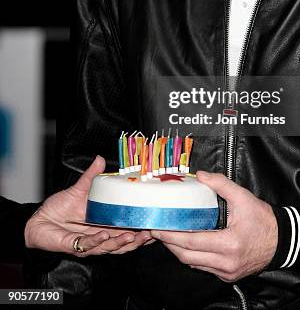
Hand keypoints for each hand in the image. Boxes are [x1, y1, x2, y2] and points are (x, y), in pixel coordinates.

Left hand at [24, 156, 151, 255]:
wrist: (38, 220)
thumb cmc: (59, 208)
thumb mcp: (80, 189)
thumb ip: (92, 176)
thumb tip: (100, 159)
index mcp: (104, 224)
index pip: (126, 229)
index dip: (140, 230)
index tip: (154, 225)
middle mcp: (99, 237)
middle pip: (122, 243)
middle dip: (136, 240)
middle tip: (148, 233)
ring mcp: (88, 243)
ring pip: (108, 247)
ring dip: (120, 242)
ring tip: (130, 235)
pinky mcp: (74, 246)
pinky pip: (88, 245)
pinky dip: (97, 240)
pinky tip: (105, 234)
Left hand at [151, 171, 276, 280]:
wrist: (282, 240)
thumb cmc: (264, 220)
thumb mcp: (243, 197)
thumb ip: (220, 184)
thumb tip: (199, 175)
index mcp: (229, 244)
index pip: (191, 242)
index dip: (171, 235)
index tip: (157, 227)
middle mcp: (226, 262)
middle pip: (187, 256)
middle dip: (169, 244)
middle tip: (157, 231)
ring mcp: (226, 272)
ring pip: (193, 264)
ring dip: (178, 251)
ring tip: (168, 236)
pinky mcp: (228, 275)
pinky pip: (203, 267)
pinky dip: (192, 256)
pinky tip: (186, 244)